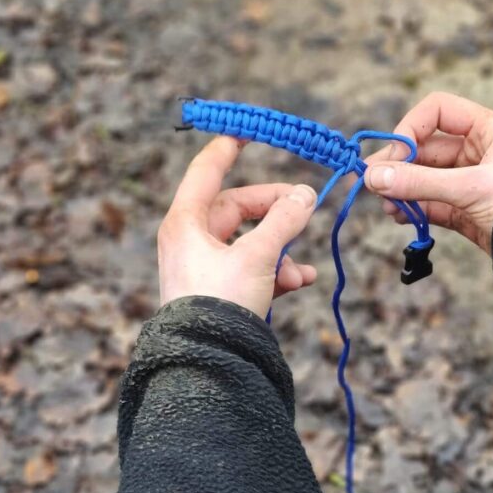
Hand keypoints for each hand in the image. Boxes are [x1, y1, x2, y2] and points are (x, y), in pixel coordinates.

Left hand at [158, 136, 317, 316]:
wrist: (209, 362)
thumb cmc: (221, 302)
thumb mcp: (257, 255)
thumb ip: (284, 221)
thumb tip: (306, 195)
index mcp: (186, 223)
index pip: (206, 171)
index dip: (227, 148)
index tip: (247, 130)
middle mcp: (191, 241)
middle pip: (238, 209)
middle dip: (275, 213)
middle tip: (305, 208)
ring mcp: (205, 269)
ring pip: (250, 243)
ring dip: (281, 251)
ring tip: (300, 269)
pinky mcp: (220, 293)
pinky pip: (253, 270)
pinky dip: (277, 273)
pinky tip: (301, 281)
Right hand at [364, 92, 492, 254]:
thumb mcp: (470, 187)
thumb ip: (419, 183)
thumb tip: (372, 177)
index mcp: (488, 130)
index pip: (438, 111)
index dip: (411, 128)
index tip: (393, 154)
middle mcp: (479, 152)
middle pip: (426, 149)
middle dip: (398, 165)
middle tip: (369, 182)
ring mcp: (473, 183)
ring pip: (426, 179)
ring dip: (403, 190)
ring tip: (386, 206)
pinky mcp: (469, 212)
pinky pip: (434, 204)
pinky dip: (415, 209)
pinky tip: (400, 216)